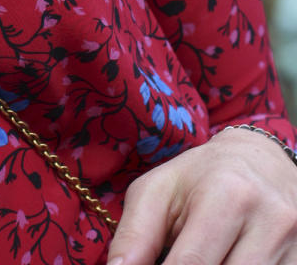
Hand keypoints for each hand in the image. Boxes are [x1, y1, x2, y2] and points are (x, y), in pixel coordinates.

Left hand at [107, 126, 296, 264]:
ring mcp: (293, 245)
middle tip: (172, 263)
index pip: (192, 264)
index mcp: (228, 195)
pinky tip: (223, 263)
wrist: (263, 161)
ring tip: (202, 260)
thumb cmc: (201, 177)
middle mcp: (270, 220)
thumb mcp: (160, 189)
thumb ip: (135, 233)